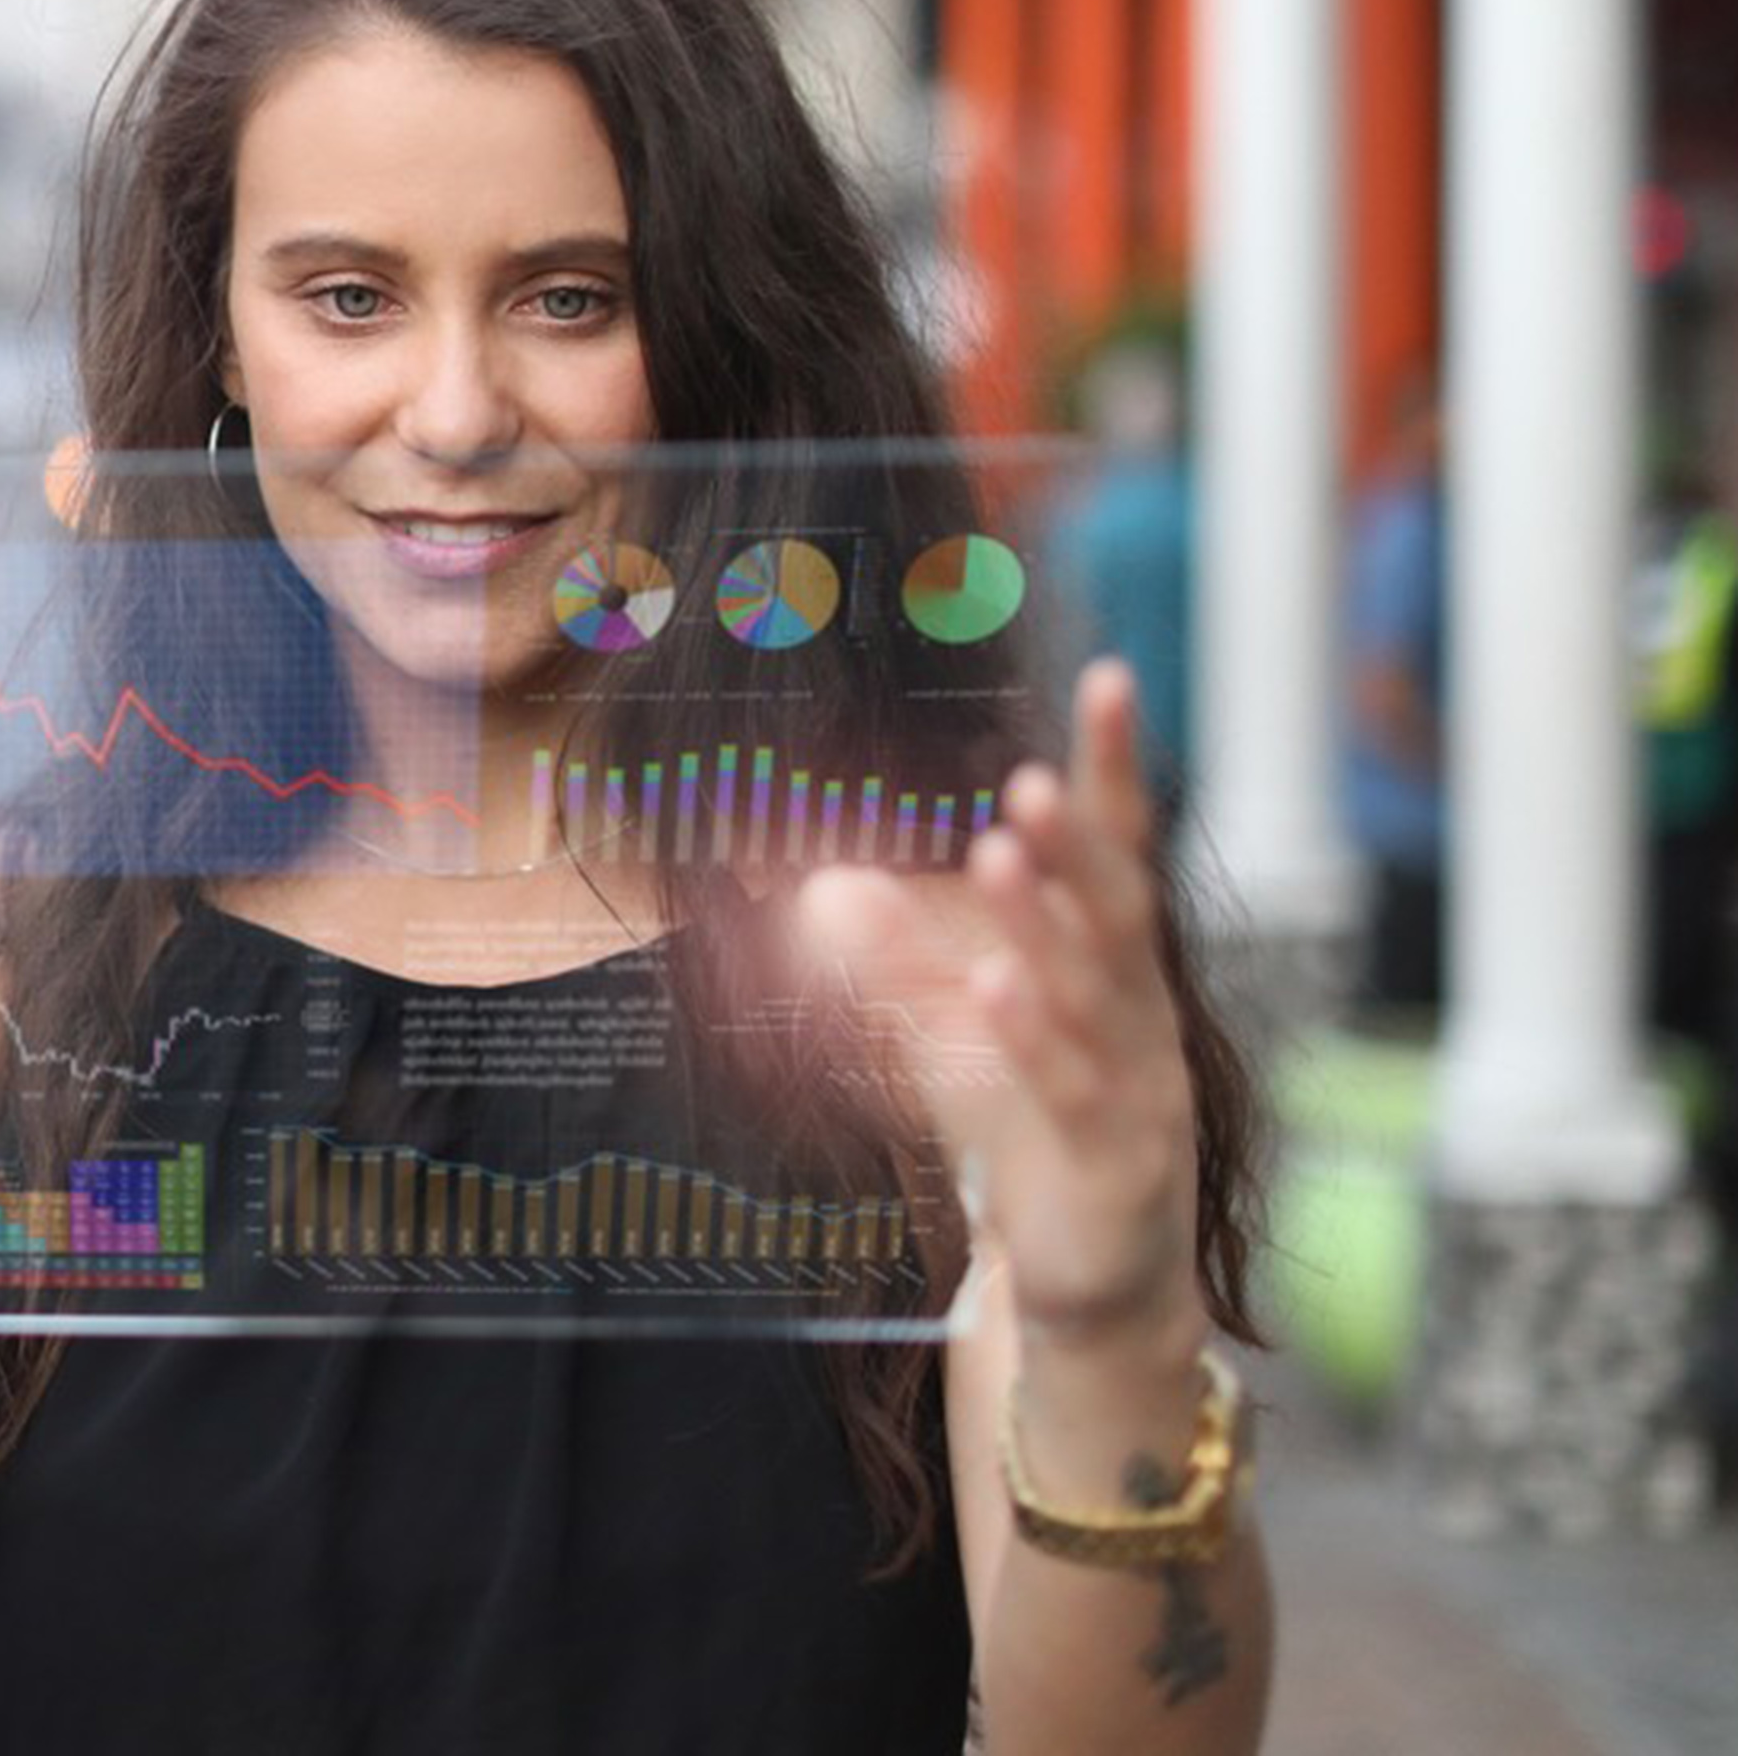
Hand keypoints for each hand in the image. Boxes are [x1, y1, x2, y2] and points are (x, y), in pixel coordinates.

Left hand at [798, 660, 1202, 1350]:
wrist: (1092, 1289)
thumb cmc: (1030, 1140)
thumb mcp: (954, 1039)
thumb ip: (900, 966)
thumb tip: (823, 889)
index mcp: (1117, 971)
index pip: (1122, 853)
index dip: (1116, 769)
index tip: (1112, 678)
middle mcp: (1143, 1017)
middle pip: (1121, 910)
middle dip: (1080, 841)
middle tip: (1034, 776)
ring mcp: (1140, 1089)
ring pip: (1098, 993)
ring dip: (1048, 921)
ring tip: (1004, 848)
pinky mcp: (1117, 1162)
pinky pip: (1074, 1089)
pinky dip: (1034, 1034)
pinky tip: (994, 982)